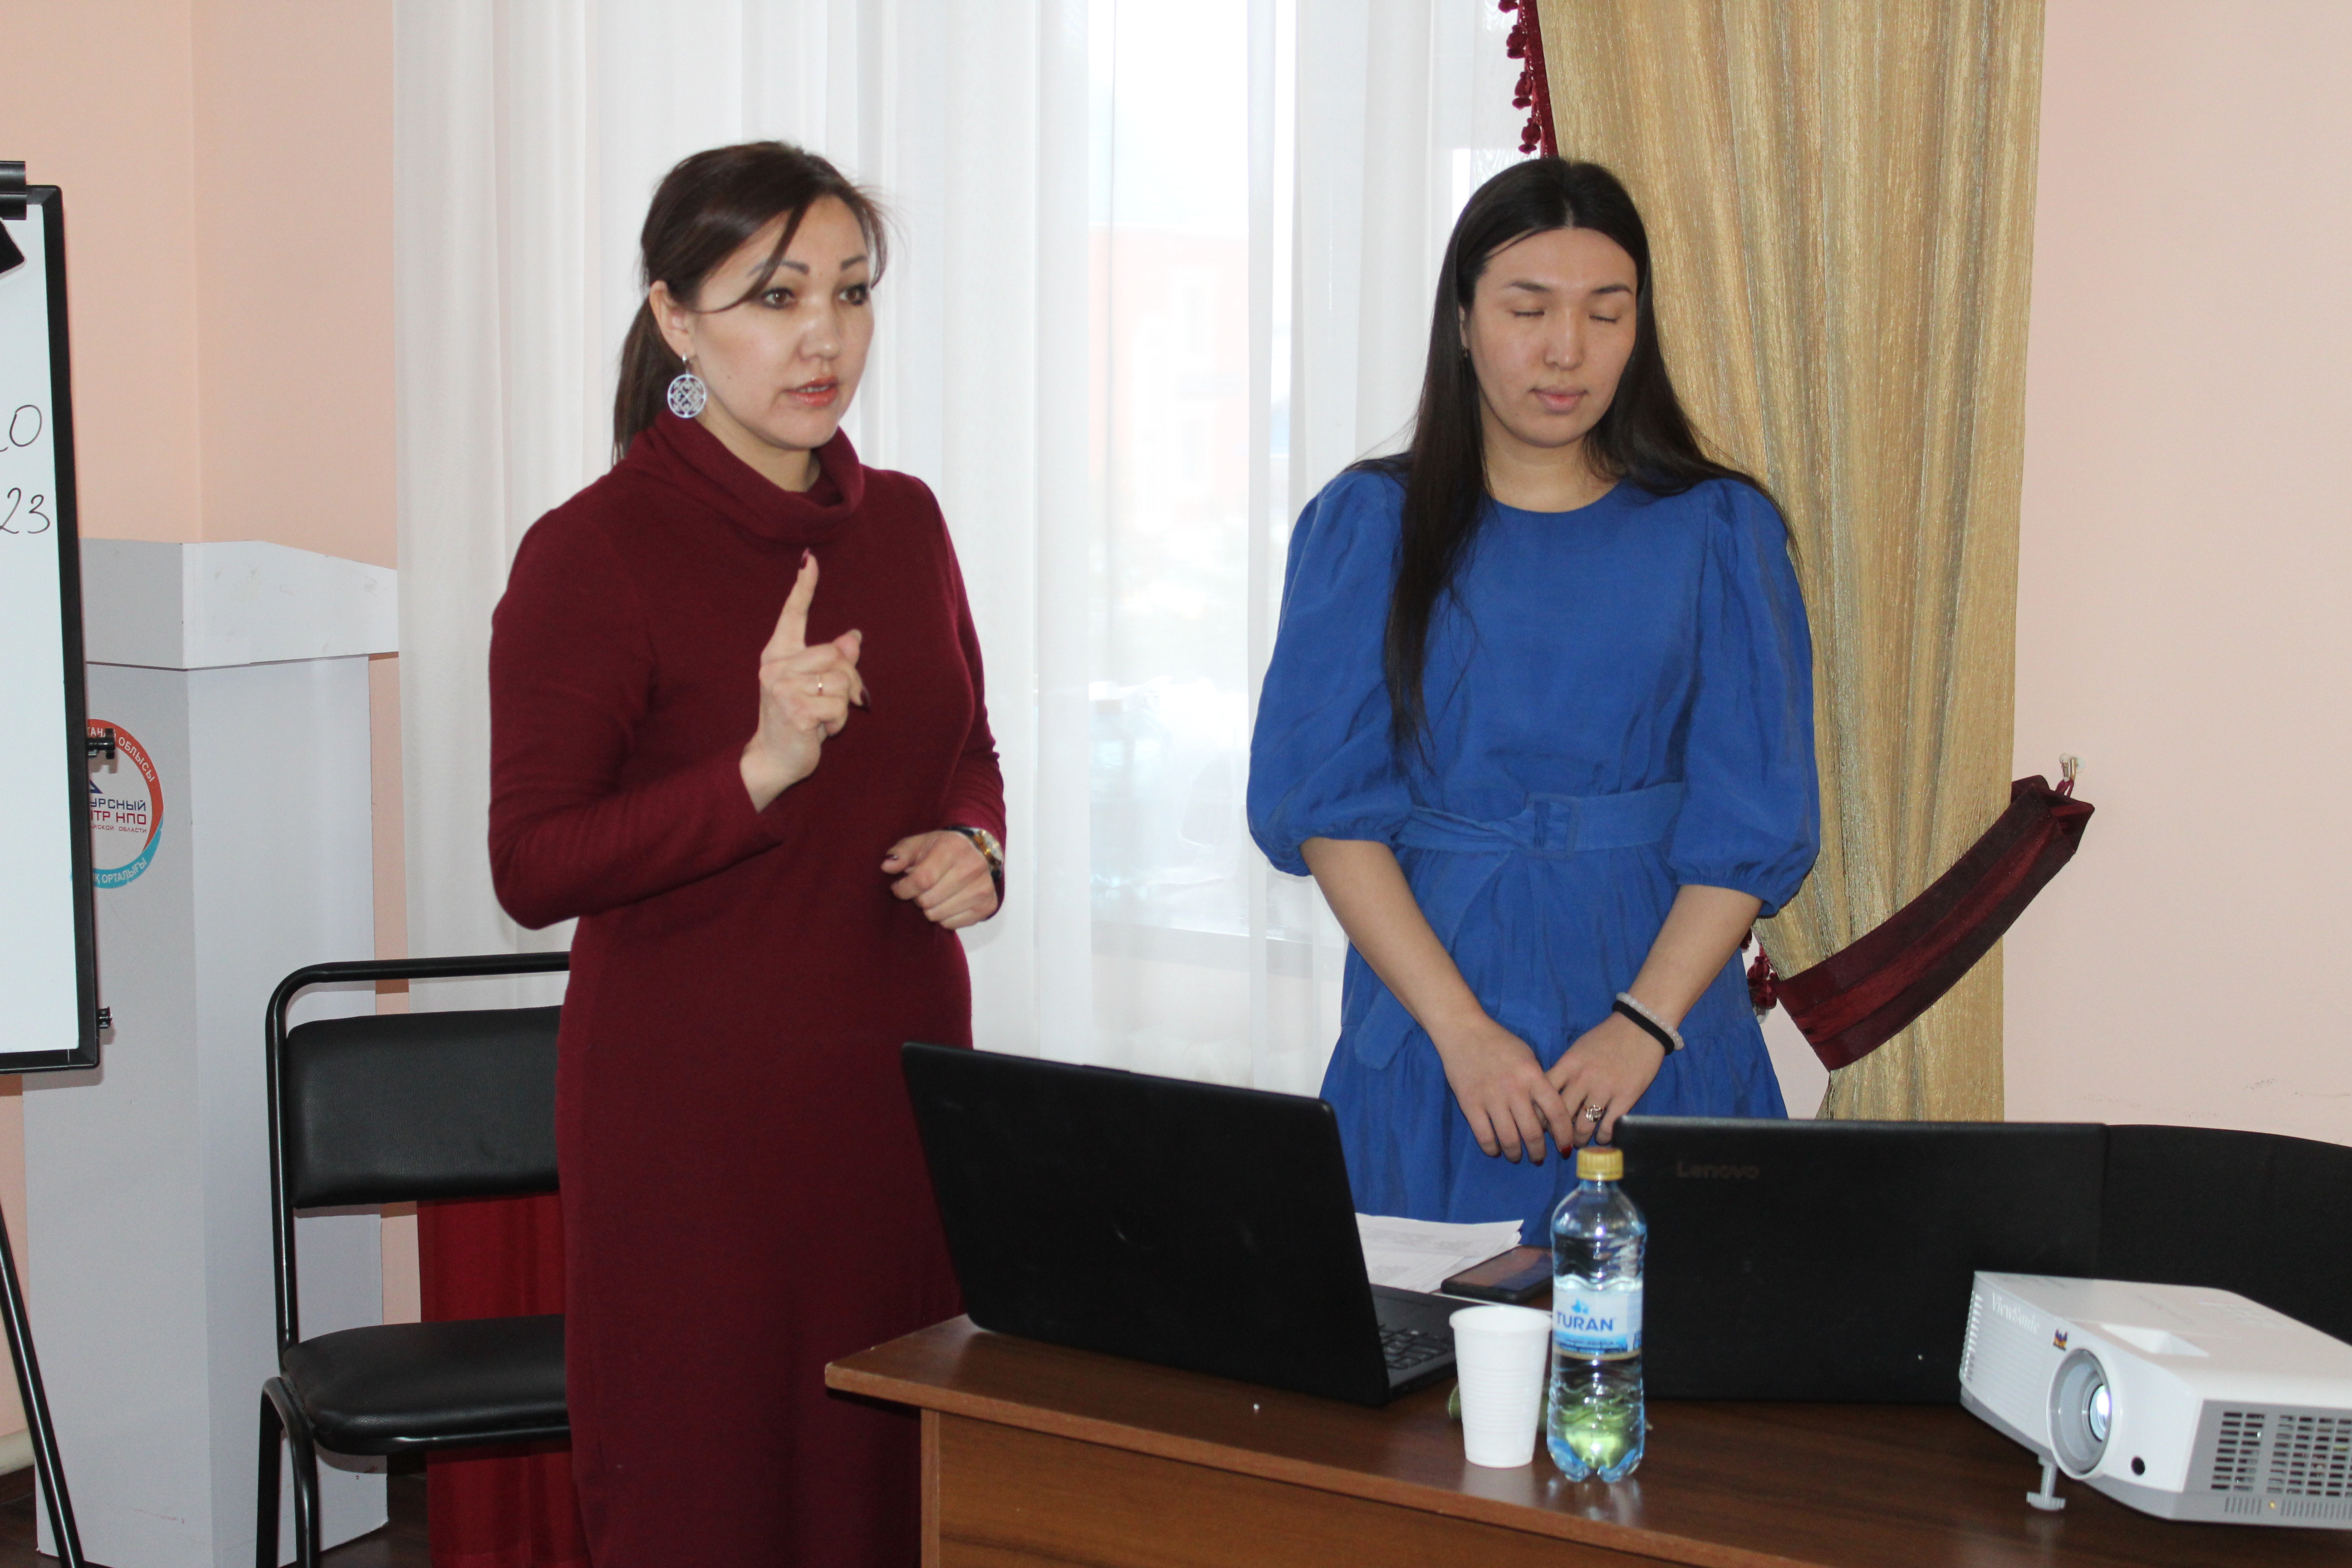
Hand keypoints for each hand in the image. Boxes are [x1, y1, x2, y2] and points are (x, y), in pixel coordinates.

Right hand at [741, 552, 866, 809]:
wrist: (773, 758)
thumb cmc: (796, 720)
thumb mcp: (813, 686)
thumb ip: (831, 661)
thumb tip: (853, 637)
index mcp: (778, 655)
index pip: (792, 615)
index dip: (803, 587)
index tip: (810, 559)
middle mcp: (776, 666)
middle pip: (835, 654)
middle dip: (848, 679)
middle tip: (838, 700)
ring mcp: (783, 687)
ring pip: (841, 681)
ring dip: (843, 706)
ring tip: (822, 717)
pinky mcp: (797, 710)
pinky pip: (840, 707)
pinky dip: (839, 723)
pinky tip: (820, 730)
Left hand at [882, 831, 999, 929]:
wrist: (980, 851)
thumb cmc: (944, 848)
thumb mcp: (920, 843)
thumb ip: (901, 853)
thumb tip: (887, 866)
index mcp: (953, 849)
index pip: (922, 879)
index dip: (904, 888)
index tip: (899, 887)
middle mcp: (972, 868)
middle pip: (928, 900)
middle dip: (917, 897)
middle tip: (922, 888)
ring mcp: (983, 888)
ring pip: (938, 915)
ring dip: (930, 908)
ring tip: (935, 894)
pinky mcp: (988, 906)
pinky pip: (952, 924)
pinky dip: (944, 917)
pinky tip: (948, 902)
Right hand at [1428, 1017, 1576, 1163]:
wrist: (1464, 1032)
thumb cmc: (1500, 1043)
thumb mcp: (1528, 1057)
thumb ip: (1539, 1082)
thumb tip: (1548, 1114)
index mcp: (1533, 1076)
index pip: (1556, 1113)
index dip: (1563, 1135)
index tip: (1565, 1148)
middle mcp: (1515, 1090)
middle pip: (1533, 1132)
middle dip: (1538, 1152)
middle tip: (1538, 1158)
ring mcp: (1491, 1098)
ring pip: (1509, 1139)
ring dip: (1516, 1154)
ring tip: (1517, 1156)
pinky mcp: (1470, 1104)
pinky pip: (1484, 1136)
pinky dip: (1492, 1148)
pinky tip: (1495, 1149)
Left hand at [1546, 1012, 1667, 1147]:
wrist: (1640, 1027)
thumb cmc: (1606, 1038)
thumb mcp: (1578, 1050)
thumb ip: (1565, 1071)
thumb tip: (1552, 1095)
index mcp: (1569, 1065)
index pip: (1544, 1094)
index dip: (1539, 1113)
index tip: (1540, 1123)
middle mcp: (1583, 1079)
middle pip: (1561, 1114)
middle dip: (1557, 1132)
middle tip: (1559, 1139)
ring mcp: (1604, 1090)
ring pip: (1583, 1126)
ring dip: (1579, 1139)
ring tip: (1578, 1142)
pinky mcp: (1625, 1098)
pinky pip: (1608, 1127)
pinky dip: (1603, 1137)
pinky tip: (1601, 1137)